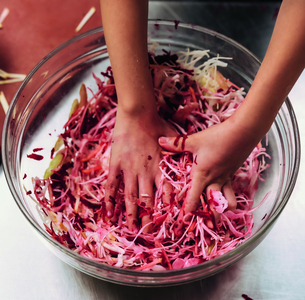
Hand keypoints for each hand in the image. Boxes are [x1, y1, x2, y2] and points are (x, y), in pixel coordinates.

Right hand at [105, 108, 175, 232]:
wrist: (138, 113)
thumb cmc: (156, 123)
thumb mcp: (174, 137)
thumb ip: (180, 150)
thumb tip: (191, 155)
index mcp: (160, 167)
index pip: (165, 191)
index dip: (167, 207)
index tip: (169, 220)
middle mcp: (145, 172)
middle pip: (147, 199)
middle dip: (148, 217)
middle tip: (149, 232)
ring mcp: (129, 169)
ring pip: (130, 195)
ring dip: (130, 213)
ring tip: (130, 228)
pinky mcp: (116, 164)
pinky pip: (112, 184)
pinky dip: (109, 199)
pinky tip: (108, 211)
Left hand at [159, 118, 258, 235]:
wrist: (243, 132)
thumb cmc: (217, 137)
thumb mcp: (194, 140)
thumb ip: (176, 143)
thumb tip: (159, 141)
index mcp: (202, 175)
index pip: (193, 198)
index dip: (188, 211)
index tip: (184, 221)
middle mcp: (214, 180)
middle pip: (213, 206)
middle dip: (210, 218)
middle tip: (206, 226)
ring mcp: (226, 178)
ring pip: (227, 201)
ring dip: (224, 209)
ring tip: (220, 215)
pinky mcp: (233, 173)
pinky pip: (231, 190)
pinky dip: (229, 197)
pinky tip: (225, 196)